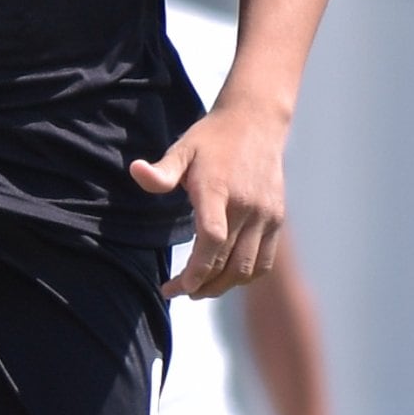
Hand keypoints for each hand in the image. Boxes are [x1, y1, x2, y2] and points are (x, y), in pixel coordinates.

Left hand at [130, 94, 288, 297]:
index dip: (197, 269)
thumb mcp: (182, 149)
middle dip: (200, 285)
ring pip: (247, 268)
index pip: (213, 239)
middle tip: (176, 291)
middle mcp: (248, 206)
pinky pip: (264, 261)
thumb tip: (135, 171)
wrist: (255, 123)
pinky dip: (245, 276)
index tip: (177, 286)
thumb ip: (161, 171)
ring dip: (222, 286)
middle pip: (228, 262)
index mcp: (219, 190)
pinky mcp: (277, 220)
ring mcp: (266, 215)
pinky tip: (224, 277)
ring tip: (198, 289)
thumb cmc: (211, 140)